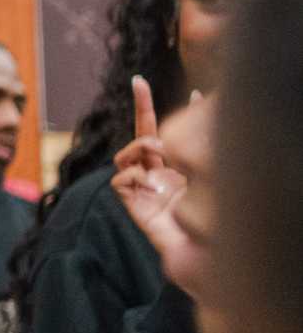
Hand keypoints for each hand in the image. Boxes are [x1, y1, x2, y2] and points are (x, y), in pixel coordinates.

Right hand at [111, 76, 192, 283]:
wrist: (204, 250)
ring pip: (128, 154)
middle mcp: (159, 173)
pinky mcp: (132, 202)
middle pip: (143, 135)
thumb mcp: (206, 175)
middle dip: (142, 106)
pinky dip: (134, 175)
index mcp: (177, 167)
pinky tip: (150, 183)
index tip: (156, 85)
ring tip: (159, 150)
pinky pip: (122, 178)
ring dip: (140, 145)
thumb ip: (195, 150)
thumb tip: (197, 110)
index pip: (166, 132)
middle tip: (139, 81)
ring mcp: (144, 187)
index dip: (160, 110)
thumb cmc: (211, 217)